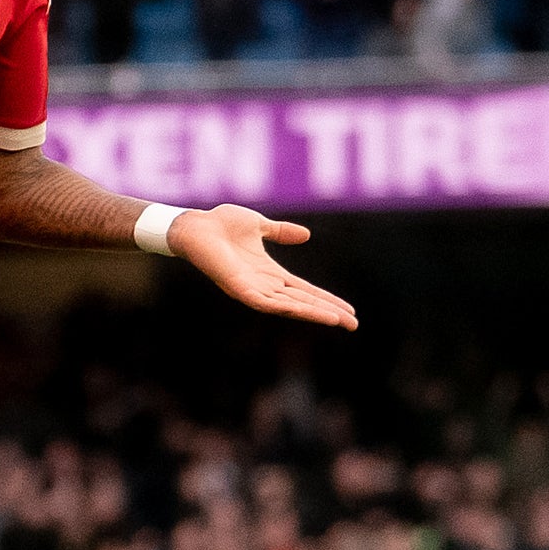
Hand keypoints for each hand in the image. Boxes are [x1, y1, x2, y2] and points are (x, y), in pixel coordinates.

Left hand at [169, 205, 357, 329]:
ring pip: (289, 306)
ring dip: (314, 313)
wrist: (194, 225)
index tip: (348, 311)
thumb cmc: (220, 224)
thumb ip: (280, 232)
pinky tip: (305, 312)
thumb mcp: (259, 225)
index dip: (326, 299)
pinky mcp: (239, 289)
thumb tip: (306, 235)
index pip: (304, 290)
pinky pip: (267, 303)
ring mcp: (251, 289)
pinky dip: (287, 308)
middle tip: (353, 325)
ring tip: (338, 321)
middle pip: (302, 302)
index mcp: (269, 272)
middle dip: (328, 313)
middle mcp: (263, 284)